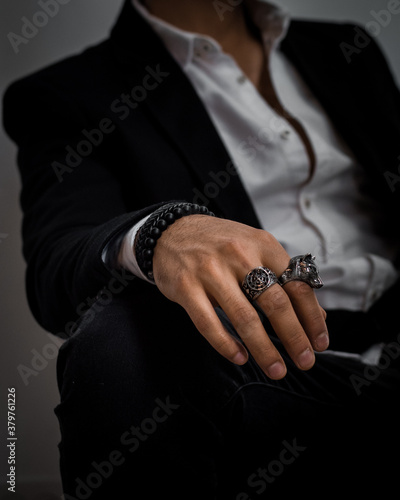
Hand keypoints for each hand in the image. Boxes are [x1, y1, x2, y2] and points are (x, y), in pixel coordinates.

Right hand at [152, 215, 328, 379]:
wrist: (171, 232)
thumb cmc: (219, 243)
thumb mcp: (254, 248)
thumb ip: (282, 277)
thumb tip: (315, 315)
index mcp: (262, 244)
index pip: (296, 284)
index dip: (311, 317)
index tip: (319, 341)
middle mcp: (238, 255)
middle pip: (274, 303)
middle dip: (294, 338)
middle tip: (304, 361)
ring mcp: (210, 271)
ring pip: (243, 317)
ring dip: (263, 349)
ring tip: (276, 369)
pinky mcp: (186, 287)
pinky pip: (208, 323)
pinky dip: (226, 344)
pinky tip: (239, 356)